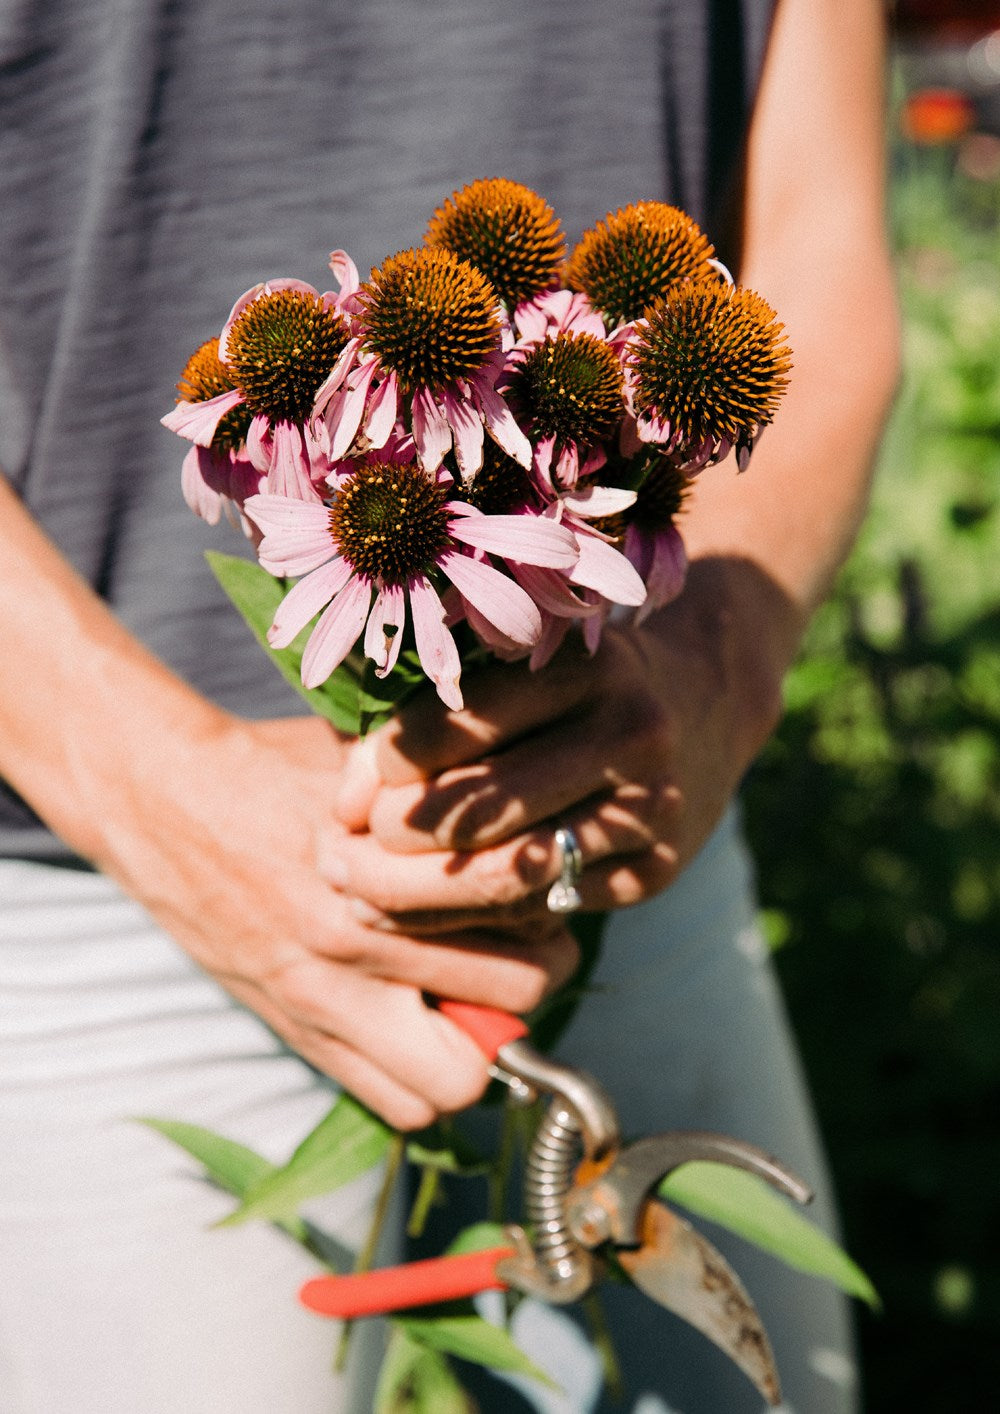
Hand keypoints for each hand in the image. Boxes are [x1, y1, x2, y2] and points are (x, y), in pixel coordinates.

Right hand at [88, 712, 577, 1128]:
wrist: (163, 803)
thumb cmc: (274, 770)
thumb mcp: (362, 763)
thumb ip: (442, 791)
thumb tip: (526, 809)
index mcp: (380, 867)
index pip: (516, 913)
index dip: (549, 906)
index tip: (544, 894)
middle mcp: (357, 944)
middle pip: (510, 1000)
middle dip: (535, 979)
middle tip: (526, 951)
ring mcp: (324, 1002)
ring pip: (452, 1081)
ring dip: (482, 1048)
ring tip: (475, 1000)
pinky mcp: (299, 1033)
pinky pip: (393, 1103)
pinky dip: (425, 1082)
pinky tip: (424, 1027)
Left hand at [326, 559, 789, 931]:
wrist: (700, 706)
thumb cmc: (567, 683)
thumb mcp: (507, 669)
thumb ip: (420, 720)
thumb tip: (345, 806)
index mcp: (584, 666)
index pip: (455, 725)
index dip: (382, 768)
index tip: (348, 793)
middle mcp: (631, 733)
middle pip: (481, 810)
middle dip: (391, 843)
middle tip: (338, 856)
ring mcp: (652, 808)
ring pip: (512, 874)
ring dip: (420, 895)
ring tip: (362, 893)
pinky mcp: (656, 870)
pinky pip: (546, 910)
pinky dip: (475, 920)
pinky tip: (427, 912)